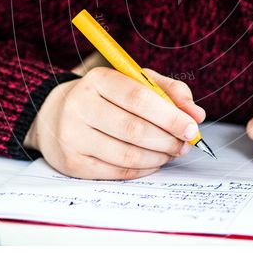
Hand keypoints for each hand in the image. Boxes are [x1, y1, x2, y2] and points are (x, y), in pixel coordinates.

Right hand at [23, 67, 204, 179]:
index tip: (192, 127)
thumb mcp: (135, 82)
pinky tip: (153, 161)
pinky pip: (117, 172)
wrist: (55, 115)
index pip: (139, 98)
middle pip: (135, 129)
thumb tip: (196, 114)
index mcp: (97, 80)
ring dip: (159, 157)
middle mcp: (80, 106)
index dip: (170, 115)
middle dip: (168, 140)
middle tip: (185, 143)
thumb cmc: (106, 97)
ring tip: (171, 152)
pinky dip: (143, 169)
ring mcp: (73, 136)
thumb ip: (169, 92)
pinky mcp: (72, 162)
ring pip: (127, 155)